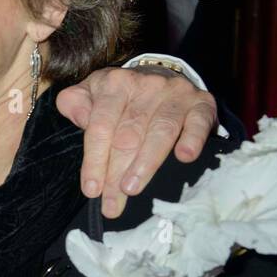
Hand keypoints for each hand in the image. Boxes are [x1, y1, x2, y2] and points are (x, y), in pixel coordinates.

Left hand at [57, 67, 216, 217]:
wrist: (162, 74)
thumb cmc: (121, 95)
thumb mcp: (91, 92)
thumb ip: (76, 104)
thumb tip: (79, 119)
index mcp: (113, 84)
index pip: (100, 126)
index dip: (94, 160)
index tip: (91, 189)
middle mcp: (145, 85)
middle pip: (128, 135)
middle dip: (116, 173)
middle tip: (111, 202)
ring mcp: (175, 93)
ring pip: (160, 131)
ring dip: (145, 163)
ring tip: (131, 189)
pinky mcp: (201, 102)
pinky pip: (198, 121)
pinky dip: (192, 139)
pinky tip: (184, 157)